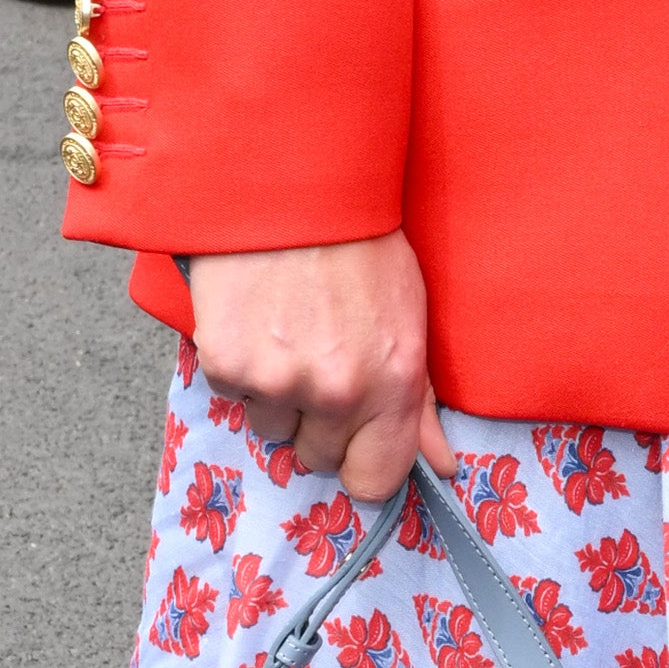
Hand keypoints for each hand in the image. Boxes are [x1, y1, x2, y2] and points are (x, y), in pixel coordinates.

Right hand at [186, 235, 456, 505]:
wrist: (291, 186)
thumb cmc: (359, 243)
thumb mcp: (409, 316)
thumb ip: (419, 400)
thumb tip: (442, 466)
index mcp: (392, 383)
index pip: (375, 481)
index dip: (361, 464)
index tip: (354, 442)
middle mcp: (336, 392)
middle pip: (316, 458)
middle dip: (315, 423)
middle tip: (316, 364)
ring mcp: (276, 381)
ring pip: (270, 428)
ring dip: (274, 395)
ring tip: (284, 334)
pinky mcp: (226, 363)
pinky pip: (231, 393)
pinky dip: (239, 365)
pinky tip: (255, 319)